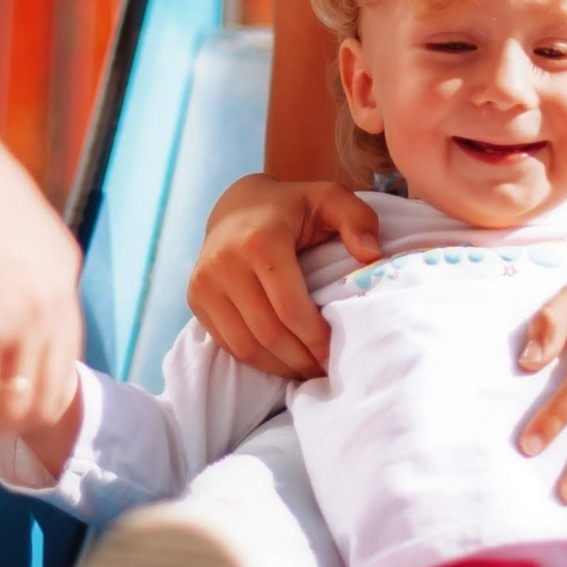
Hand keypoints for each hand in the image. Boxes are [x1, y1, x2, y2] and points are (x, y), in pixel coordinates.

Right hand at [186, 174, 382, 377]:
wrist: (236, 204)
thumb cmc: (292, 207)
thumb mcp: (330, 198)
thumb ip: (358, 219)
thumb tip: (372, 255)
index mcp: (259, 240)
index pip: (289, 308)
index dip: (316, 339)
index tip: (338, 352)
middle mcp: (224, 262)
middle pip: (268, 333)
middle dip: (301, 359)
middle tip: (327, 368)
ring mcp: (204, 282)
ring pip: (246, 346)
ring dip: (281, 366)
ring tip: (308, 369)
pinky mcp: (195, 297)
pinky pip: (229, 344)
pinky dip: (258, 360)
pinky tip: (283, 360)